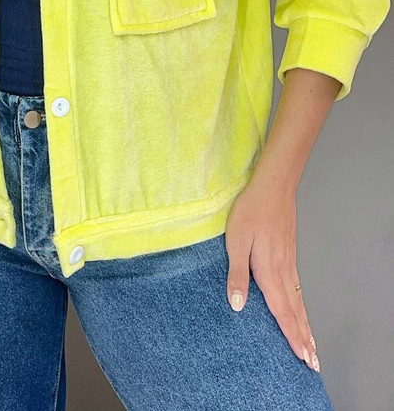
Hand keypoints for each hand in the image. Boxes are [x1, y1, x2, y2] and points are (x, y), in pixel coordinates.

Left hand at [224, 176, 320, 372]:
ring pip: (299, 300)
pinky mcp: (289, 254)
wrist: (273, 187)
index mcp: (268, 270)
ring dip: (306, 325)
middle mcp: (282, 270)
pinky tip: (301, 309)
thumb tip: (237, 305)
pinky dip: (302, 305)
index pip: (281, 310)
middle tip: (312, 362)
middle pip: (295, 311)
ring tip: (312, 345)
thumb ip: (237, 274)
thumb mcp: (236, 240)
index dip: (290, 334)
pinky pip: (297, 287)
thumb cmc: (250, 210)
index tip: (300, 356)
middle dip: (304, 338)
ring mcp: (289, 262)